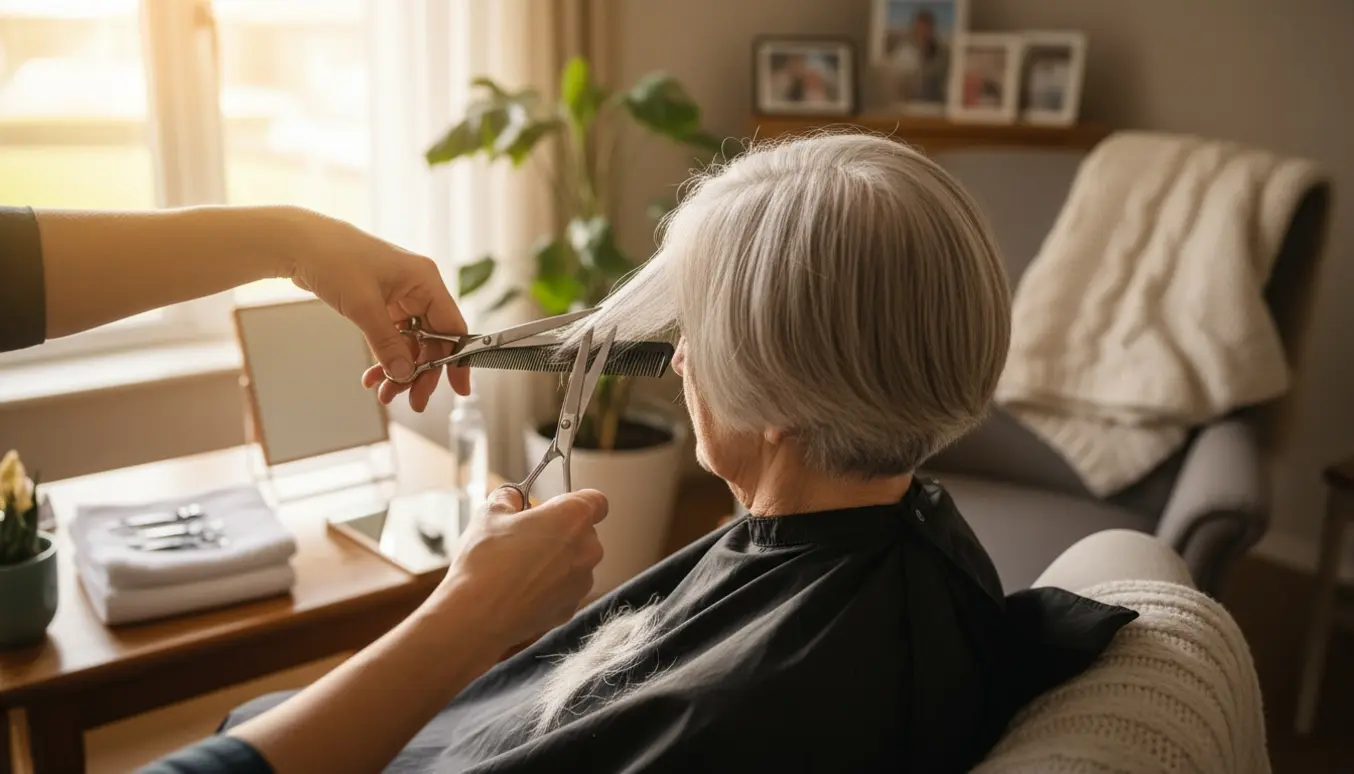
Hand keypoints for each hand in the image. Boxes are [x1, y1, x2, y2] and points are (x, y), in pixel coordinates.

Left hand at [274, 207, 469, 410]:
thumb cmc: (333, 259)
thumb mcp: (364, 306)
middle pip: (432, 341)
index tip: (458, 389)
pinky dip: (384, 357)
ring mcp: (399, 296)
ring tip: (385, 393)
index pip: (453, 327)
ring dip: (399, 369)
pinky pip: (392, 338)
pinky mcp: (381, 303)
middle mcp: (417, 289)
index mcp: (425, 281)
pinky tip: (372, 376)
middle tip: (413, 401)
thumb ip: (388, 344)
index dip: (457, 360)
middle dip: (420, 372)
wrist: (298, 243)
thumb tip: (405, 374)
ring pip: (411, 343)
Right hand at [441, 487, 606, 648]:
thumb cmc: (486, 560)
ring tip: (519, 567)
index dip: (576, 501)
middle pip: (584, 533)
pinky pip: (564, 590)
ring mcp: (582, 582)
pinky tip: (521, 590)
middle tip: (527, 537)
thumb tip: (512, 497)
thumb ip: (508, 498)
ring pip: (575, 563)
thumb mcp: (490, 514)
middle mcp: (588, 549)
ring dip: (556, 562)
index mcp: (573, 517)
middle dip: (560, 532)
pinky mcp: (570, 609)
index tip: (555, 507)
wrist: (476, 615)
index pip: (596, 501)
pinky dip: (549, 588)